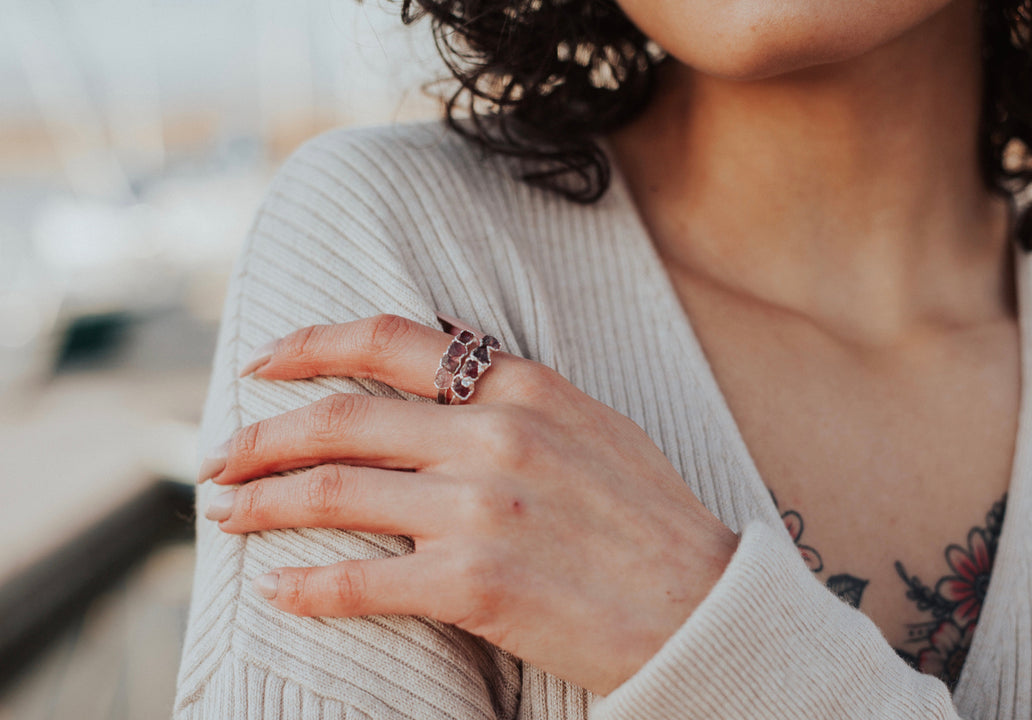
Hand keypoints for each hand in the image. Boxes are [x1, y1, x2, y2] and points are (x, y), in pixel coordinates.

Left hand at [198, 313, 737, 694]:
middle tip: (219, 455)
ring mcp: (482, 509)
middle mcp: (495, 436)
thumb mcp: (593, 422)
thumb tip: (443, 367)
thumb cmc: (651, 518)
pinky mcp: (475, 586)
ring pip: (334, 493)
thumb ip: (515, 393)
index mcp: (523, 387)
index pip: (390, 341)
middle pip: (342, 419)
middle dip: (263, 436)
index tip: (264, 363)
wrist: (702, 606)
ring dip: (262, 503)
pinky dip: (305, 587)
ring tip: (225, 512)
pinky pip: (361, 581)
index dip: (311, 344)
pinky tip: (275, 590)